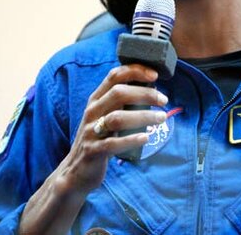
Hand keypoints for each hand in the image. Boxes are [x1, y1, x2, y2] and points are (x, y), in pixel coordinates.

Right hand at [56, 65, 166, 194]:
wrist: (76, 170)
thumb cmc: (100, 138)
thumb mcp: (106, 115)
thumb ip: (122, 103)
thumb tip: (153, 91)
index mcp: (96, 99)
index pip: (114, 76)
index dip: (135, 71)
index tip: (155, 75)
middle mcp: (92, 112)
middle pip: (118, 94)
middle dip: (144, 94)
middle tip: (164, 100)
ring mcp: (91, 131)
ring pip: (117, 118)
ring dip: (143, 116)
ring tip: (162, 117)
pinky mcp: (92, 151)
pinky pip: (112, 144)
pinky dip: (130, 140)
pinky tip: (145, 138)